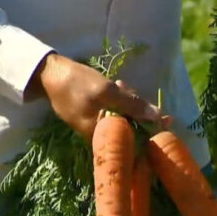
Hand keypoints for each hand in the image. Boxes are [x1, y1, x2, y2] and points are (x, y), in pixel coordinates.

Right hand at [25, 53, 160, 141]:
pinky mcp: (98, 115)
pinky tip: (116, 85)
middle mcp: (102, 136)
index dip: (154, 130)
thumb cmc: (76, 84)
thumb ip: (132, 105)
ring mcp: (100, 125)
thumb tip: (157, 117)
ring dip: (129, 99)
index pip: (137, 141)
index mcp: (103, 136)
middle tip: (125, 88)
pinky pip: (118, 109)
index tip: (167, 118)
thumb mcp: (107, 92)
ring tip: (119, 83)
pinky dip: (121, 98)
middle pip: (134, 128)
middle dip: (138, 108)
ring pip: (128, 116)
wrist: (49, 74)